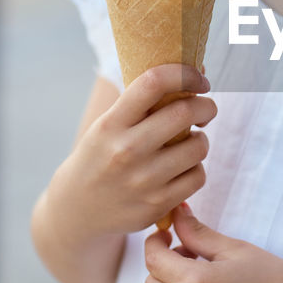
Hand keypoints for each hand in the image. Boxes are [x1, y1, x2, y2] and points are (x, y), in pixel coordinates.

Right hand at [49, 65, 216, 244]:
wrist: (76, 211)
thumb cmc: (100, 158)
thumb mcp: (107, 126)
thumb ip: (143, 103)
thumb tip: (196, 72)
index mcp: (111, 123)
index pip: (153, 83)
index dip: (185, 74)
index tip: (197, 78)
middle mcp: (126, 150)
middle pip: (185, 112)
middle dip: (205, 106)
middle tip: (204, 109)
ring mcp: (143, 180)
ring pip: (198, 146)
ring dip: (201, 140)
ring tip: (188, 143)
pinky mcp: (157, 204)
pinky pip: (198, 176)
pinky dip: (196, 169)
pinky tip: (183, 168)